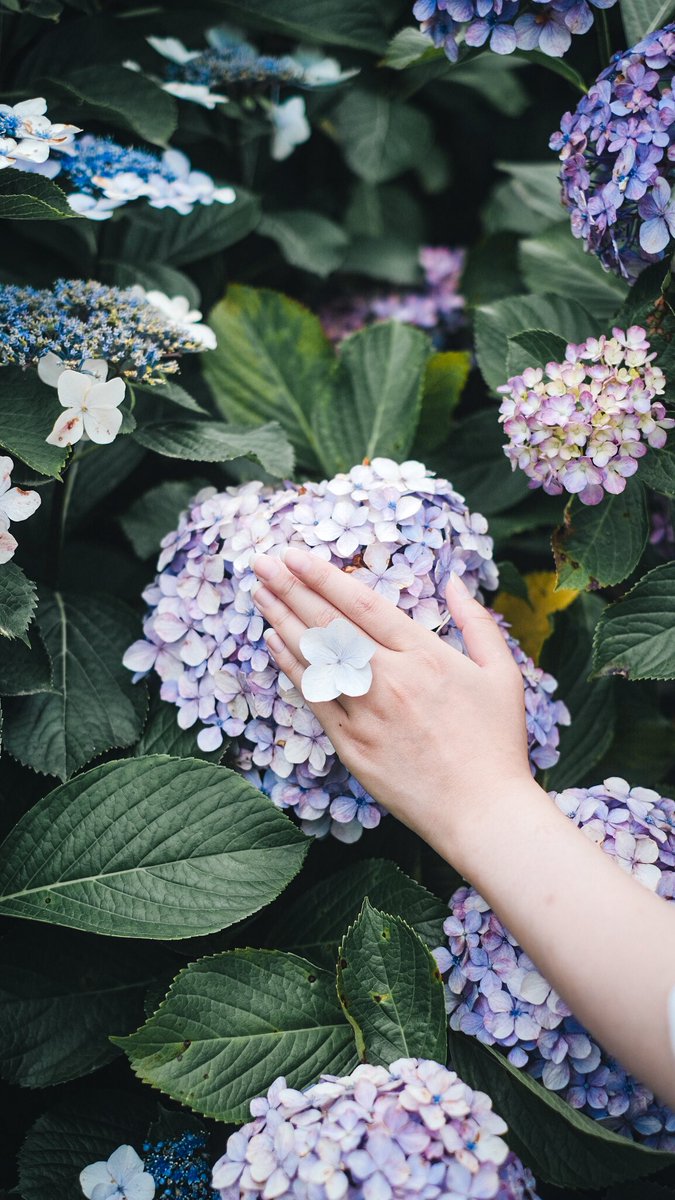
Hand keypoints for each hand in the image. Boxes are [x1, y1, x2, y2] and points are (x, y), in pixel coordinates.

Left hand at [251, 546, 534, 856]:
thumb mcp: (502, 675)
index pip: (362, 604)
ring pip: (314, 659)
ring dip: (282, 622)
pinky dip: (292, 668)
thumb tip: (455, 582)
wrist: (482, 812)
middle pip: (329, 625)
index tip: (295, 555)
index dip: (324, 576)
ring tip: (259, 594)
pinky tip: (275, 644)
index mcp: (426, 656)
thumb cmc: (498, 744)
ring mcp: (366, 715)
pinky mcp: (351, 747)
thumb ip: (478, 623)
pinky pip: (314, 699)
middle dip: (291, 589)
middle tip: (262, 563)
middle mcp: (390, 680)